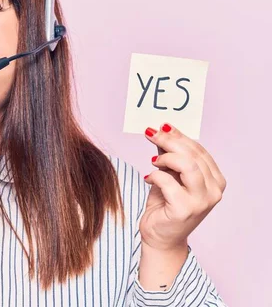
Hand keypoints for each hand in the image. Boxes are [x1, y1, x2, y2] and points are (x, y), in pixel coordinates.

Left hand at [140, 123, 226, 250]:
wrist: (160, 236)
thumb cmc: (165, 204)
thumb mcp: (170, 175)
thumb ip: (170, 155)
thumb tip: (163, 130)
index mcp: (216, 180)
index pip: (199, 150)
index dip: (179, 136)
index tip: (162, 126)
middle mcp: (214, 190)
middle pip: (192, 155)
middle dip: (169, 141)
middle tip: (151, 133)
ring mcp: (202, 201)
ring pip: (187, 166)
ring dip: (166, 157)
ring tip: (153, 161)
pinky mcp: (185, 210)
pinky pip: (168, 182)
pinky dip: (155, 176)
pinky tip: (148, 178)